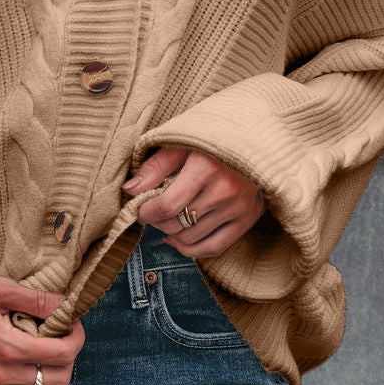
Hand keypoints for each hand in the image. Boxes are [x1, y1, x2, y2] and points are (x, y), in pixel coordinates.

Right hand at [0, 277, 84, 384]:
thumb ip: (35, 299)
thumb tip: (66, 306)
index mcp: (6, 347)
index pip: (62, 354)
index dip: (76, 338)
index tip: (73, 325)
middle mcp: (0, 374)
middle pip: (59, 379)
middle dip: (69, 357)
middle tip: (62, 337)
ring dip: (53, 374)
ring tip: (46, 352)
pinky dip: (34, 384)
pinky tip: (28, 363)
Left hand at [121, 146, 265, 257]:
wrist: (253, 135)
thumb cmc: (210, 138)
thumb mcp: (180, 144)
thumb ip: (155, 167)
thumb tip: (130, 190)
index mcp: (206, 168)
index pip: (167, 206)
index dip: (146, 212)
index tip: (140, 208)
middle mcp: (226, 191)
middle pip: (177, 224)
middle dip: (157, 222)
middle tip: (153, 211)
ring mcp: (239, 207)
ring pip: (191, 238)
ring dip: (172, 233)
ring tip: (167, 219)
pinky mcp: (249, 217)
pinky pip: (214, 247)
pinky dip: (191, 249)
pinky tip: (177, 240)